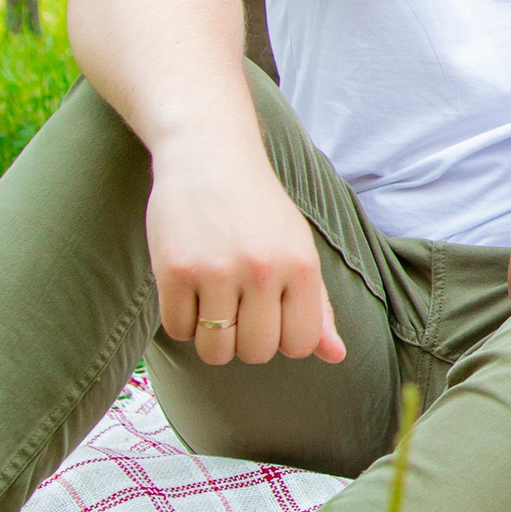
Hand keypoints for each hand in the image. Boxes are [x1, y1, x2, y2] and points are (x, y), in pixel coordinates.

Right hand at [147, 146, 344, 366]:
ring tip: (213, 305)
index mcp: (301, 265)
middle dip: (246, 342)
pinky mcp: (174, 269)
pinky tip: (188, 292)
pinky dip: (181, 322)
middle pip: (256, 352)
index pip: (301, 344)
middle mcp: (263, 269)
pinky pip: (177, 330)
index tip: (272, 317)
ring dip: (211, 338)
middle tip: (238, 309)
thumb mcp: (299, 248)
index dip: (284, 340)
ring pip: (215, 350)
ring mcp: (217, 270)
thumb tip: (336, 356)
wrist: (209, 155)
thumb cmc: (259, 208)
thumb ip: (318, 305)